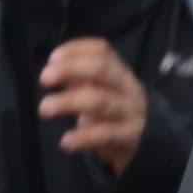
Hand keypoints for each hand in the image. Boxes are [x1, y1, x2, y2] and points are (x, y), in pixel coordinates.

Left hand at [37, 37, 147, 173]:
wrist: (148, 141)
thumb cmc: (116, 112)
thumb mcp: (103, 90)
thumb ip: (80, 78)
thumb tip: (51, 70)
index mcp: (119, 72)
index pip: (101, 51)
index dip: (75, 50)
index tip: (52, 59)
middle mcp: (126, 87)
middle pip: (101, 69)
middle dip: (69, 69)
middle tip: (45, 79)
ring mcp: (129, 111)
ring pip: (99, 100)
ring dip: (68, 102)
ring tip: (45, 108)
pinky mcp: (129, 137)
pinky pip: (105, 134)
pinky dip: (82, 138)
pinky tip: (66, 142)